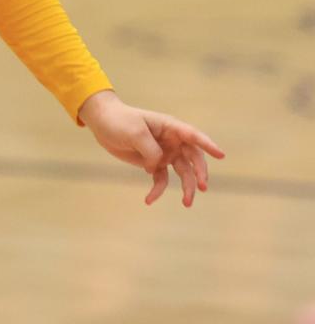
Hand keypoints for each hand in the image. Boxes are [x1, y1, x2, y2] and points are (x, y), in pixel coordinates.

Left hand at [78, 90, 224, 206]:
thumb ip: (151, 150)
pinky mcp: (153, 164)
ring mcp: (164, 153)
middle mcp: (171, 141)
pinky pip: (161, 180)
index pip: (193, 135)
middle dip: (199, 173)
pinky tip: (149, 200)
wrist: (102, 123)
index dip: (207, 145)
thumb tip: (157, 167)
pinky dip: (157, 191)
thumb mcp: (135, 132)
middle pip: (193, 158)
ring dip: (185, 188)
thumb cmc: (120, 121)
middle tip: (201, 187)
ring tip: (187, 203)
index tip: (221, 155)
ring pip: (182, 173)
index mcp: (170, 127)